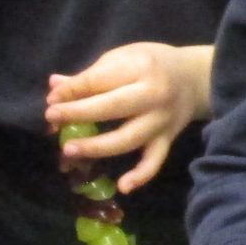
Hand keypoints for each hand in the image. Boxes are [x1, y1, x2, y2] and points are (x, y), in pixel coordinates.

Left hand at [47, 42, 214, 191]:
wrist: (194, 78)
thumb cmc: (151, 64)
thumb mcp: (123, 57)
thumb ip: (91, 75)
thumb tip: (55, 87)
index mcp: (139, 67)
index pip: (101, 80)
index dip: (74, 90)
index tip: (51, 99)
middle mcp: (153, 95)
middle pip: (113, 108)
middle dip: (79, 114)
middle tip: (52, 119)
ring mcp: (161, 120)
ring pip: (128, 138)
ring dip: (98, 147)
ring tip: (69, 150)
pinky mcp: (167, 139)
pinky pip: (154, 161)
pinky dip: (140, 175)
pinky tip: (122, 187)